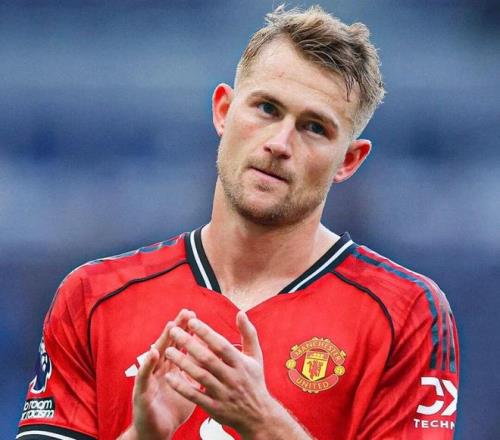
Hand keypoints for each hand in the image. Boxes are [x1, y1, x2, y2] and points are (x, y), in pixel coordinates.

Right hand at [120, 309, 197, 439]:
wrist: (158, 433)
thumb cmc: (173, 409)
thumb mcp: (189, 387)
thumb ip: (197, 372)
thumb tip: (212, 359)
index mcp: (172, 367)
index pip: (179, 344)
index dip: (186, 331)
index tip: (195, 315)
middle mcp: (160, 369)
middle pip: (168, 344)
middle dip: (177, 328)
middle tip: (186, 312)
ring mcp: (150, 379)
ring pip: (155, 355)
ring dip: (163, 340)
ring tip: (170, 325)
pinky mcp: (141, 392)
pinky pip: (144, 376)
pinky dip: (148, 364)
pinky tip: (153, 353)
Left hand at [164, 311, 308, 438]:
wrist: (258, 416)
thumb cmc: (254, 380)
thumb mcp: (256, 356)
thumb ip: (248, 333)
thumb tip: (240, 313)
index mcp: (241, 363)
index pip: (221, 345)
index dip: (206, 333)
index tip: (190, 322)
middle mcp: (232, 377)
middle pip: (208, 359)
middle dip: (189, 344)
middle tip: (173, 331)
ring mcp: (223, 394)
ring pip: (200, 376)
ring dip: (183, 363)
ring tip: (168, 351)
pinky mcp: (214, 408)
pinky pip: (196, 396)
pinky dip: (182, 387)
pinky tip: (169, 377)